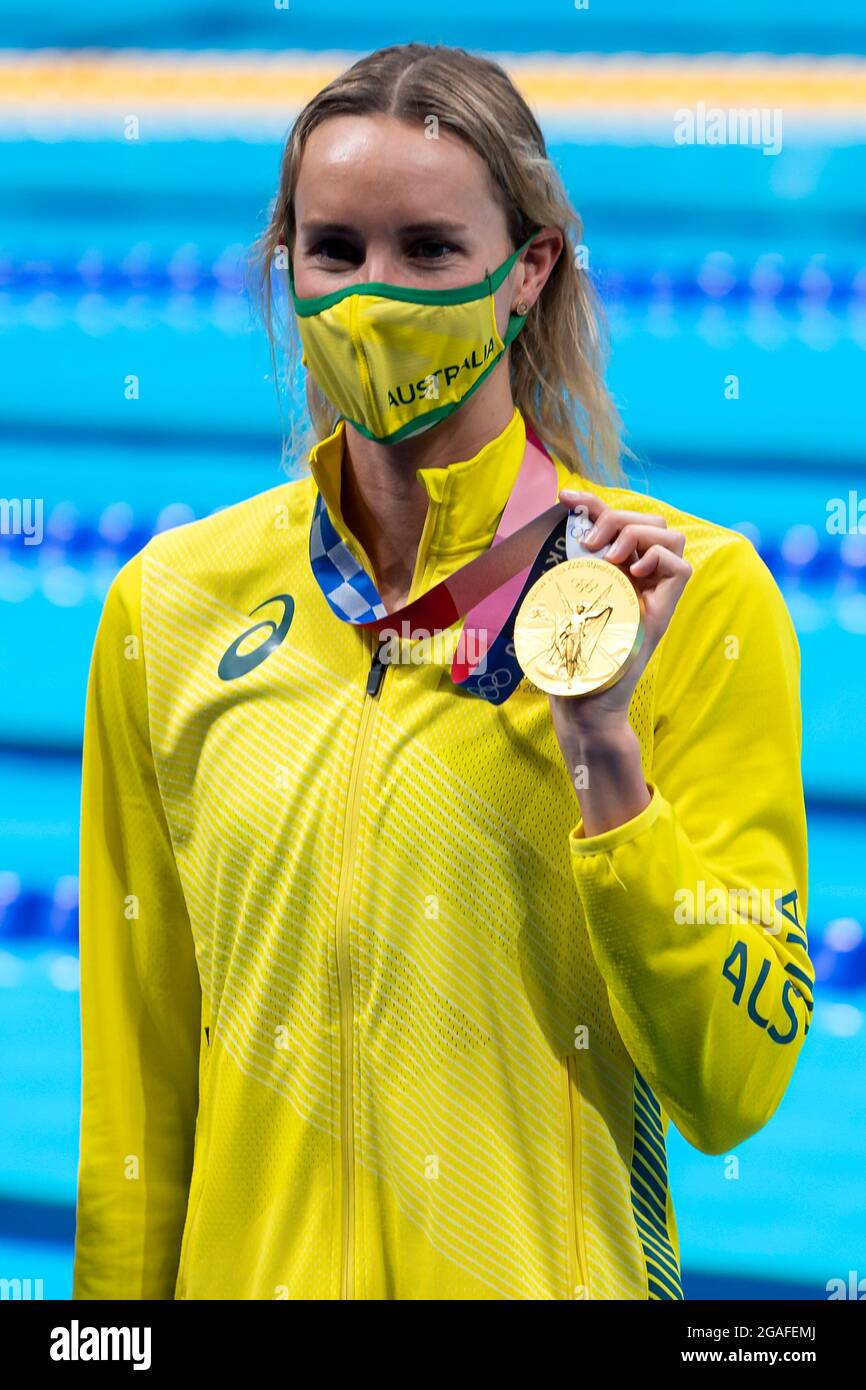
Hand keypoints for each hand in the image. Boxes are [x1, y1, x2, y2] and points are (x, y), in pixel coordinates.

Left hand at [549, 487, 691, 747]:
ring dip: (638, 534)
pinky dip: (657, 559)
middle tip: (590, 543)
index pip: (621, 521)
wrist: (581, 702)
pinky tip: (629, 573)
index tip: (566, 498)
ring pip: (671, 537)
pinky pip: (681, 568)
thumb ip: (565, 570)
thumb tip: (551, 533)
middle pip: (652, 521)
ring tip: (610, 557)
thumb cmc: (567, 657)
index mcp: (617, 571)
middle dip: (619, 518)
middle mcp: (640, 580)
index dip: (597, 502)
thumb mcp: (561, 601)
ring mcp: (654, 596)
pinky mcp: (661, 615)